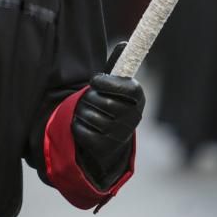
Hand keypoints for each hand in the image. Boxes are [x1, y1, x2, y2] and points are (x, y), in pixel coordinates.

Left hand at [72, 73, 144, 188]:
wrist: (112, 133)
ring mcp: (120, 135)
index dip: (107, 83)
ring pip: (92, 117)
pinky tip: (81, 122)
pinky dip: (77, 125)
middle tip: (87, 96)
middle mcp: (133, 119)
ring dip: (82, 110)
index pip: (129, 90)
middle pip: (107, 103)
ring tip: (84, 109)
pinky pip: (84, 132)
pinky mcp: (104, 148)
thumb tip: (104, 67)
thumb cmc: (112, 101)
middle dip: (90, 96)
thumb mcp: (118, 86)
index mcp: (138, 99)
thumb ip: (113, 78)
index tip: (94, 81)